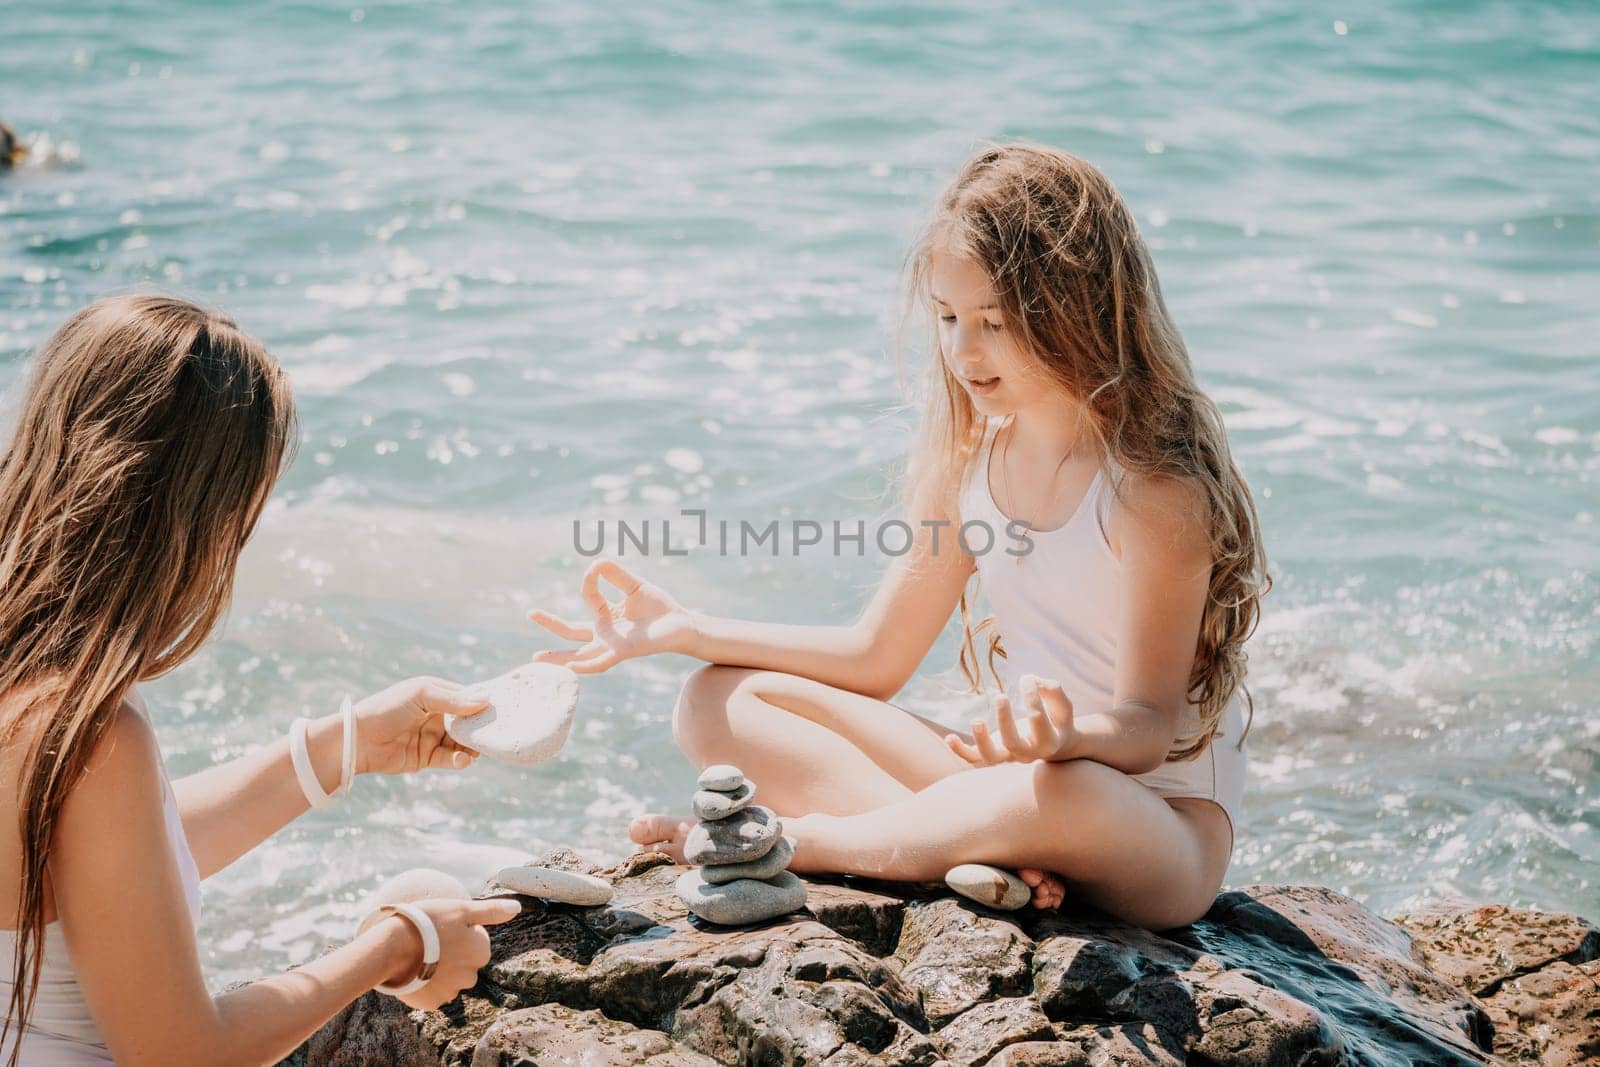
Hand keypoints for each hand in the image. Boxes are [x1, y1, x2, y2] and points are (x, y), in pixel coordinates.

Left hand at [352, 677, 488, 776]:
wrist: (358, 741)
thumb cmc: (387, 709)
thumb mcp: (421, 696)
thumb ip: (453, 699)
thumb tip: (486, 699)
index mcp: (437, 693)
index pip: (468, 697)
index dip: (483, 704)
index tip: (501, 712)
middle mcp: (437, 714)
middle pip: (469, 722)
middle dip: (481, 729)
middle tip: (494, 736)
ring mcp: (433, 736)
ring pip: (463, 742)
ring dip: (472, 747)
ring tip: (476, 751)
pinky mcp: (427, 757)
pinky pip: (450, 759)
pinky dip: (459, 760)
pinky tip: (461, 760)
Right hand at [380, 896, 520, 1009]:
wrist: (391, 949)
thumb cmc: (428, 923)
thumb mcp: (461, 909)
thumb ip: (491, 911)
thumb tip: (517, 908)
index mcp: (480, 952)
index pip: (477, 942)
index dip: (461, 933)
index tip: (444, 928)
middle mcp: (471, 976)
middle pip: (465, 964)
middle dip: (453, 955)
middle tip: (431, 942)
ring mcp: (451, 992)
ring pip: (449, 980)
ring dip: (440, 971)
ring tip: (420, 956)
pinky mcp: (431, 1004)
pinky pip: (433, 993)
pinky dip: (426, 985)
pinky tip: (414, 972)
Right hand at [529, 559, 696, 673]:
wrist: (681, 624)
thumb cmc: (659, 608)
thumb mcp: (633, 585)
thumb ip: (614, 574)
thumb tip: (594, 564)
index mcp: (607, 615)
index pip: (588, 597)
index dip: (588, 582)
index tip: (594, 571)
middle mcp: (605, 632)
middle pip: (572, 632)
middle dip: (551, 624)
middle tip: (530, 612)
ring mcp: (611, 644)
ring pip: (579, 654)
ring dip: (558, 658)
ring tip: (536, 659)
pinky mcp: (621, 652)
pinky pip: (599, 662)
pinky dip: (584, 666)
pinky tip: (570, 668)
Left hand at [946, 675, 1078, 765]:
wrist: (1053, 745)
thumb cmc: (1056, 719)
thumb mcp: (1062, 706)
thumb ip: (1053, 692)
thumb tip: (1033, 680)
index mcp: (1048, 742)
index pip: (1038, 720)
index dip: (1031, 698)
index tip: (1027, 680)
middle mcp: (1027, 754)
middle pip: (1013, 744)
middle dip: (1005, 721)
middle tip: (1001, 696)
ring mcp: (1007, 756)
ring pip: (991, 758)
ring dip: (981, 740)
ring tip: (976, 721)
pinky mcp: (992, 754)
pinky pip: (973, 759)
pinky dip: (960, 751)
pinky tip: (949, 737)